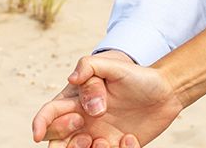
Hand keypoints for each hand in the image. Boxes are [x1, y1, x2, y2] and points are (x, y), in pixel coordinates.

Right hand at [32, 55, 181, 146]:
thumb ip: (91, 66)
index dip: (41, 124)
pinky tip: (130, 138)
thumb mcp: (116, 66)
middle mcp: (83, 123)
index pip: (49, 115)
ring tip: (105, 141)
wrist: (167, 90)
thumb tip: (72, 79)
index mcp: (76, 103)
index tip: (38, 135)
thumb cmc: (138, 76)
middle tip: (87, 133)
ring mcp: (99, 137)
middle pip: (57, 141)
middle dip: (65, 142)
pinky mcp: (116, 147)